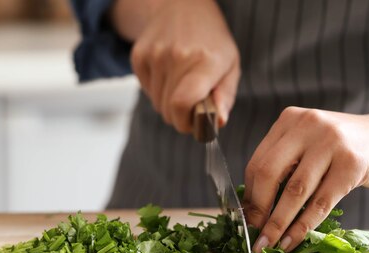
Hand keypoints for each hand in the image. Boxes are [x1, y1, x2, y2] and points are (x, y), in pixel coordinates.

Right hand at [124, 0, 239, 132]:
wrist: (181, 6)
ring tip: (180, 84)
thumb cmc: (211, 41)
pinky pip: (145, 91)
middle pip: (169, 111)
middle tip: (191, 104)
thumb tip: (218, 121)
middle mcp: (177, 56)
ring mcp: (155, 55)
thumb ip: (226, 96)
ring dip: (168, 103)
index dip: (186, 123)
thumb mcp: (230, 65)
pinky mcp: (139, 56)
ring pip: (157, 104)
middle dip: (180, 116)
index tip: (194, 124)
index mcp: (205, 61)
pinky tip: (168, 73)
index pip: (182, 104)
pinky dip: (156, 90)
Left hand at [243, 106, 368, 252]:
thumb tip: (254, 210)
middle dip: (259, 210)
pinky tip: (293, 240)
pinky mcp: (352, 163)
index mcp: (290, 120)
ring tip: (269, 245)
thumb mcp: (311, 145)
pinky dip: (303, 226)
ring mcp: (331, 141)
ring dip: (278, 224)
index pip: (258, 162)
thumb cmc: (346, 148)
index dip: (250, 196)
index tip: (247, 221)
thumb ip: (285, 165)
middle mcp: (308, 125)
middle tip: (255, 236)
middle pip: (269, 174)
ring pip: (294, 191)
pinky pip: (321, 202)